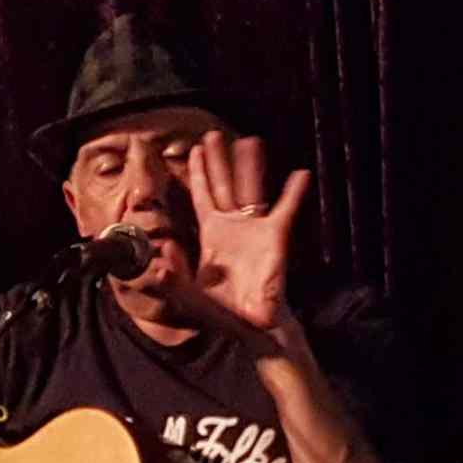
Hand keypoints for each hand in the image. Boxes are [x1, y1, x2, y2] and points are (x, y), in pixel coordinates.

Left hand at [181, 131, 311, 336]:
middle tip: (214, 134)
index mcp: (212, 237)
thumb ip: (176, 277)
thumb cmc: (226, 315)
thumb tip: (162, 252)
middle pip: (225, 186)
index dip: (197, 174)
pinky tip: (300, 174)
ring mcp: (255, 231)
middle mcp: (233, 228)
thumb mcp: (193, 298)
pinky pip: (286, 211)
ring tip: (252, 140)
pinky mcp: (276, 240)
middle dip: (219, 160)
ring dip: (252, 166)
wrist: (256, 328)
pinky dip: (293, 193)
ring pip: (252, 190)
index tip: (193, 150)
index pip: (202, 198)